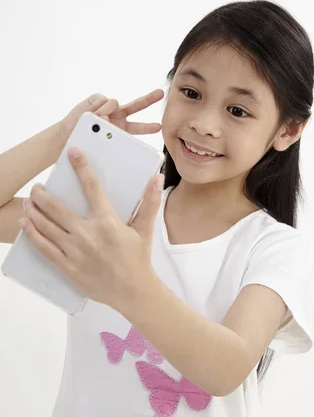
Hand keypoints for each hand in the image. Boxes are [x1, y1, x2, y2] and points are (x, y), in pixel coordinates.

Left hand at [19, 148, 163, 308]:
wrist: (132, 291)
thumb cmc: (138, 258)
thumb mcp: (145, 229)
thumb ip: (150, 202)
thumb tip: (157, 177)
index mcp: (107, 221)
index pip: (92, 187)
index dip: (82, 167)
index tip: (73, 153)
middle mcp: (87, 234)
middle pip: (57, 208)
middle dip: (43, 194)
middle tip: (37, 186)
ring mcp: (75, 251)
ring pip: (46, 226)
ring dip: (33, 211)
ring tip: (28, 201)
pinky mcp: (67, 266)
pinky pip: (44, 247)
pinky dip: (31, 234)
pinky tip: (25, 224)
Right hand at [59, 89, 163, 141]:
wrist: (69, 133)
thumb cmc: (86, 139)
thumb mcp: (100, 141)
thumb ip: (107, 132)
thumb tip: (106, 118)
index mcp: (122, 128)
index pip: (138, 127)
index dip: (148, 127)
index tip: (159, 127)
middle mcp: (118, 115)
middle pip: (136, 105)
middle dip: (149, 99)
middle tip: (160, 93)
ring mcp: (108, 106)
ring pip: (114, 103)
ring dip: (105, 111)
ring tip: (95, 120)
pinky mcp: (98, 98)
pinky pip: (102, 99)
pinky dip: (96, 107)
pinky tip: (90, 112)